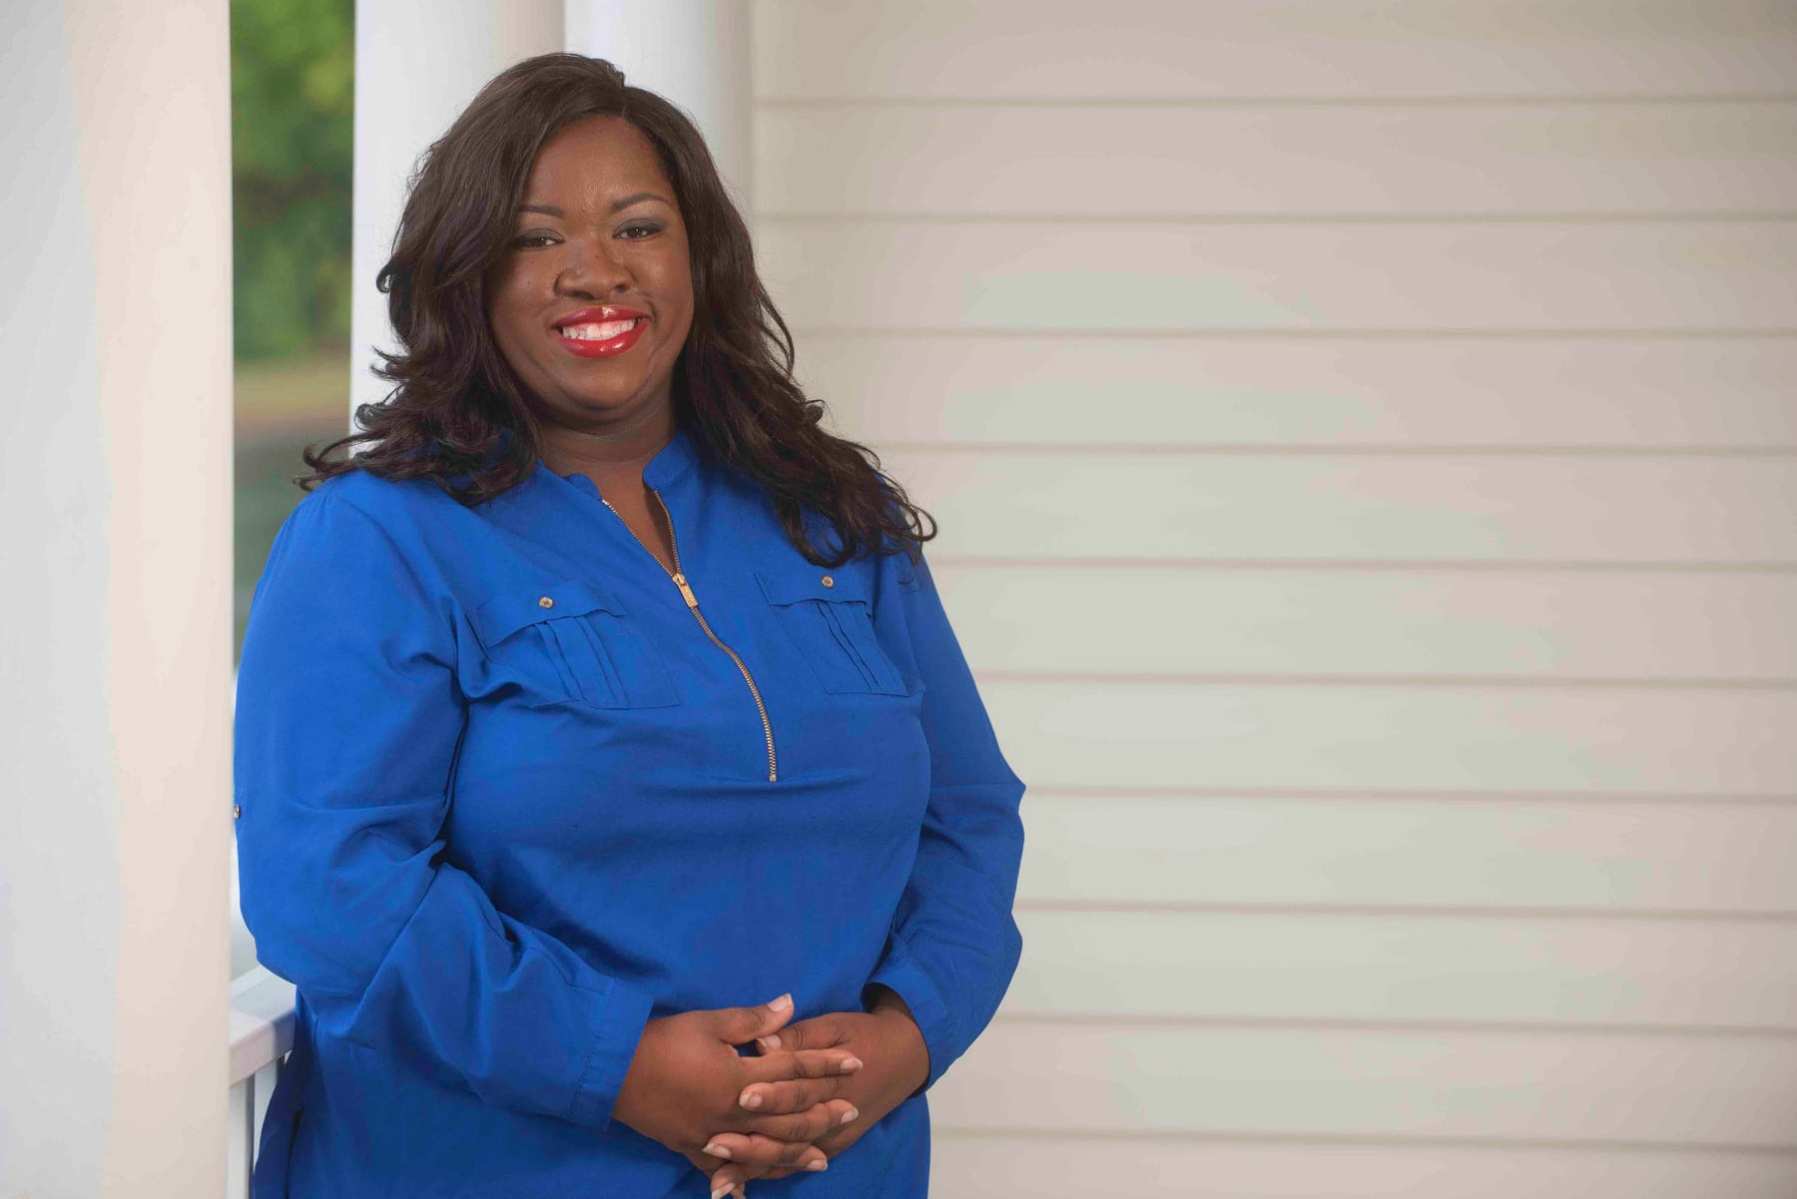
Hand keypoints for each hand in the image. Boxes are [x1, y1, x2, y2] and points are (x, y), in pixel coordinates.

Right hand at [611, 993, 864, 1195]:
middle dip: (822, 1113)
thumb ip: (753, 1020)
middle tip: (852, 1110)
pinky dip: (750, 1178)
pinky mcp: (692, 1149)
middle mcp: (733, 1112)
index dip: (826, 1066)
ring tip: (824, 1156)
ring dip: (797, 1152)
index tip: (855, 1063)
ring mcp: (714, 1136)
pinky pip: (728, 1169)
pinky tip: (765, 1182)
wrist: (613, 1071)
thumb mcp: (708, 1022)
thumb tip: (790, 1004)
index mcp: (739, 1077)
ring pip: (765, 1150)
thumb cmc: (662, 1040)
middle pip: (788, 1117)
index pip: (794, 1070)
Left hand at [700, 991, 928, 1189]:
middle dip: (751, 1142)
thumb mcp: (834, 1025)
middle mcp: (835, 1117)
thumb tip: (765, 1043)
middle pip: (789, 1133)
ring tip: (717, 1178)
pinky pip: (793, 1166)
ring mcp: (832, 1138)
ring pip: (789, 1158)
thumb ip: (798, 1037)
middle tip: (713, 1143)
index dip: (771, 1094)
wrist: (902, 1058)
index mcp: (835, 1080)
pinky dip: (766, 1175)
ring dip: (753, 1168)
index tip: (740, 1095)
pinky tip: (736, 1185)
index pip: (799, 1090)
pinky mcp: (829, 1147)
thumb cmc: (863, 1034)